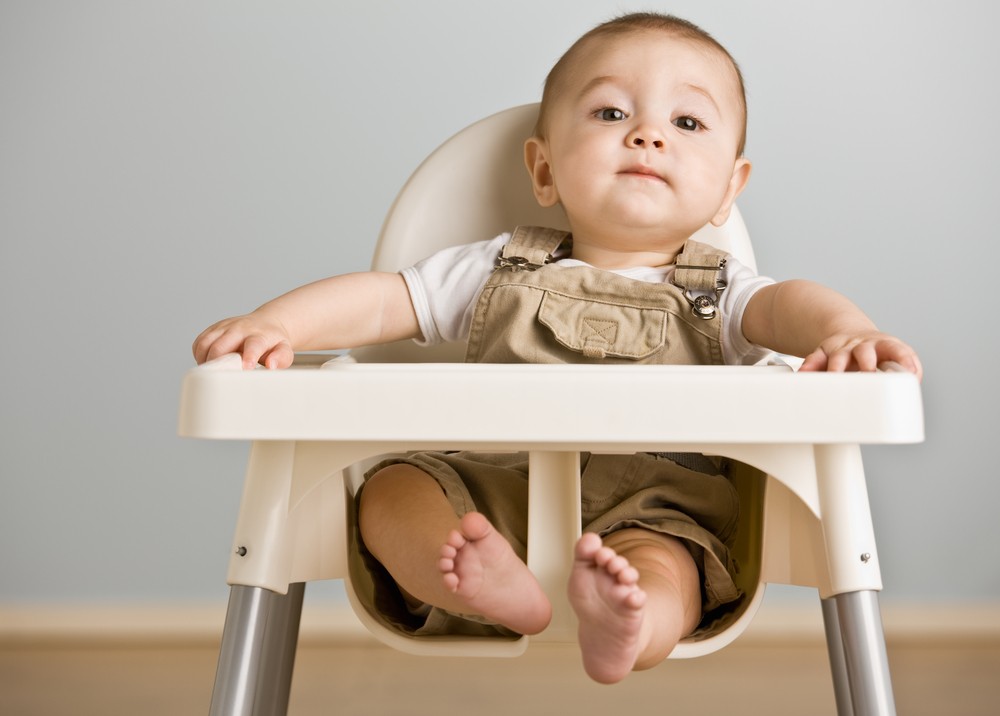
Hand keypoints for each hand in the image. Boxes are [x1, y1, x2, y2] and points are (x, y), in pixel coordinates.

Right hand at [192, 312, 294, 369]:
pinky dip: (199, 354)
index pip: (253, 344)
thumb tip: (271, 365)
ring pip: (205, 343)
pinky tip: (208, 361)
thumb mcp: (284, 351)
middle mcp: (240, 328)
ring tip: (214, 370)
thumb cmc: (274, 342)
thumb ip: (280, 358)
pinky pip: (199, 342)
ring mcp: (225, 326)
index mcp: (259, 335)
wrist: (267, 323)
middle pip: (220, 346)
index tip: (245, 368)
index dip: (248, 356)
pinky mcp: (214, 327)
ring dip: (205, 360)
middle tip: (222, 376)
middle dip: (218, 364)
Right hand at [799, 331, 922, 380]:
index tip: (908, 372)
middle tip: (869, 376)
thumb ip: (906, 370)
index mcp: (884, 346)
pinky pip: (815, 358)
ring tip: (834, 378)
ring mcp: (842, 349)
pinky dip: (809, 367)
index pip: (896, 350)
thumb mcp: (894, 357)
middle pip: (864, 352)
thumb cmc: (877, 354)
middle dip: (866, 363)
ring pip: (838, 356)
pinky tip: (804, 375)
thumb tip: (913, 383)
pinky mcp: (824, 353)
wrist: (852, 337)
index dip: (903, 359)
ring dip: (836, 368)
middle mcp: (862, 346)